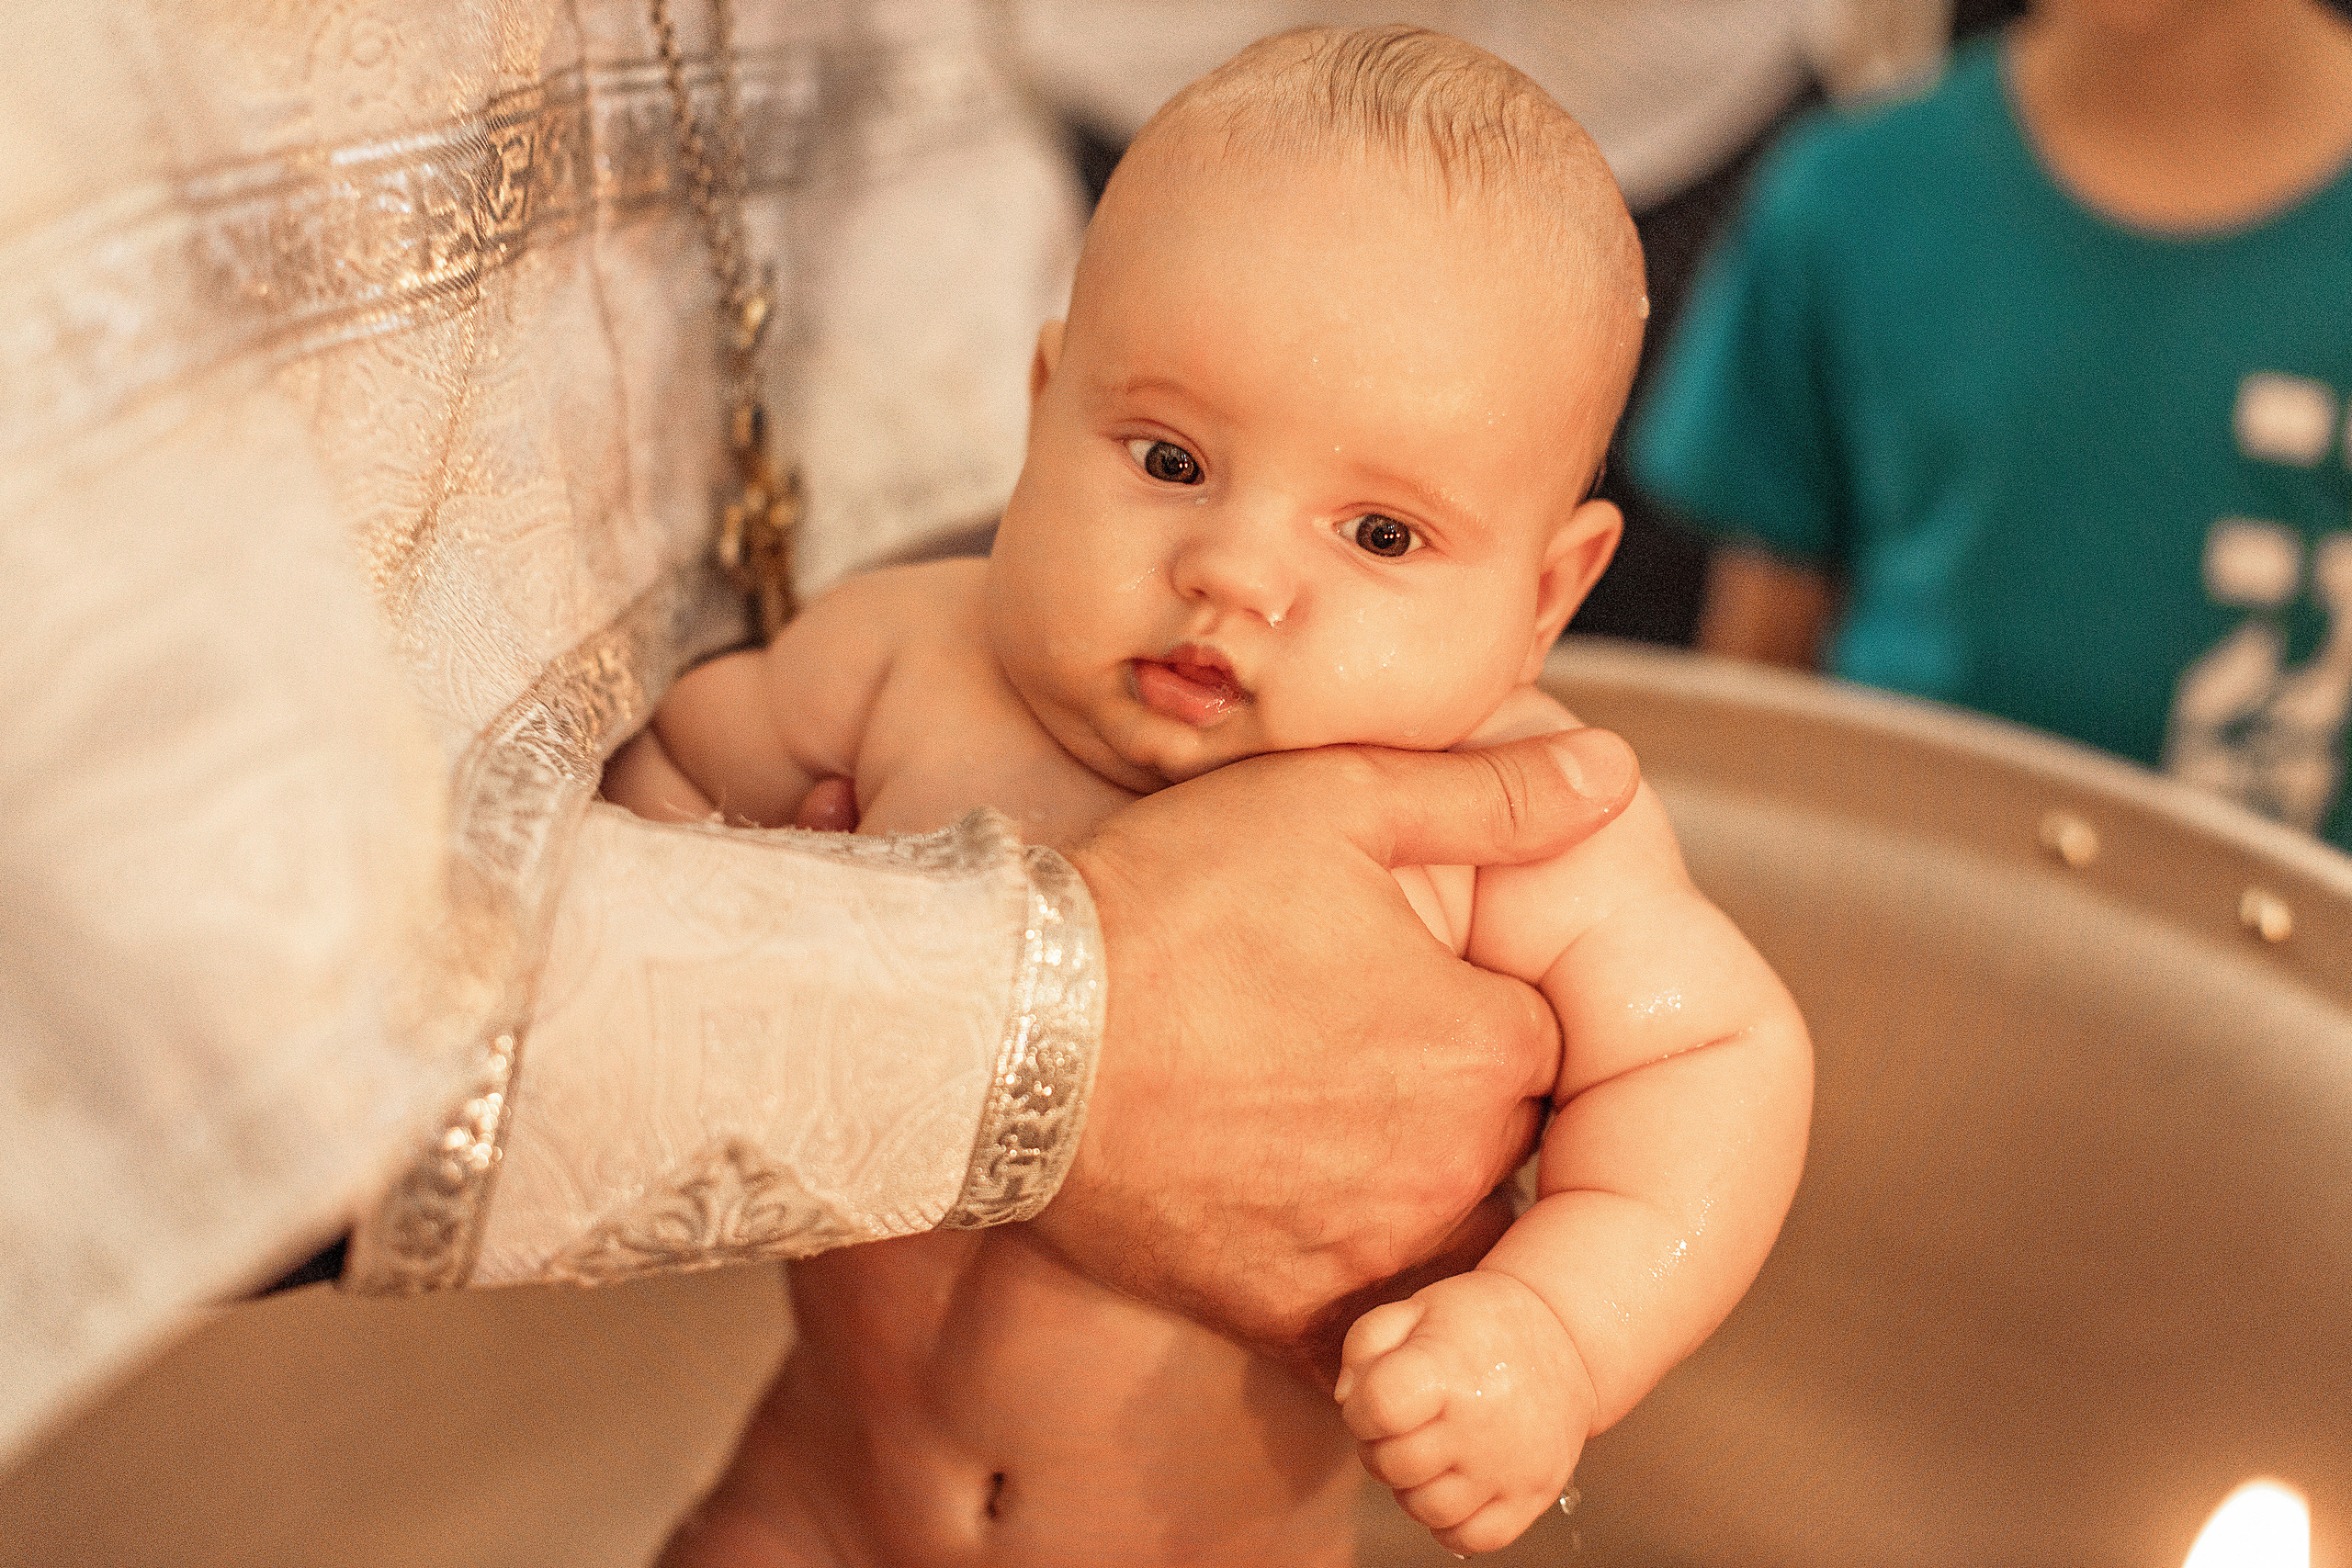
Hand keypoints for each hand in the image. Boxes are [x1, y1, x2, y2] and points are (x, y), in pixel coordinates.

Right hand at [1031, 727, 1636, 1381]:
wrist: (1006, 1034)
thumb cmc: (1166, 905)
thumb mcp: (1334, 802)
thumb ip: (1490, 797)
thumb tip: (1613, 770)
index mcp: (1487, 1046)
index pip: (1541, 1031)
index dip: (1474, 997)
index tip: (1400, 976)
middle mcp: (1454, 1168)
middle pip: (1500, 1136)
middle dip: (1443, 1093)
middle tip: (1340, 1044)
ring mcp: (1372, 1255)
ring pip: (1444, 1233)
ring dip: (1404, 1188)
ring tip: (1307, 1128)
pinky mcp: (1287, 1318)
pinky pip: (1371, 1341)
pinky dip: (1361, 1305)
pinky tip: (1299, 1236)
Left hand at [1339, 1271, 1595, 1556]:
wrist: (1564, 1336)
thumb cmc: (1477, 1324)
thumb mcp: (1415, 1308)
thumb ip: (1364, 1346)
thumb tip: (1348, 1400)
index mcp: (1445, 1369)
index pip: (1375, 1411)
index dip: (1360, 1409)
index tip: (1376, 1397)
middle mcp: (1478, 1424)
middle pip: (1392, 1465)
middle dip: (1380, 1446)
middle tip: (1403, 1423)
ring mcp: (1508, 1467)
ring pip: (1426, 1509)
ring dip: (1412, 1485)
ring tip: (1430, 1451)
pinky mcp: (1532, 1496)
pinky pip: (1470, 1539)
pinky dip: (1450, 1522)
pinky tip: (1454, 1484)